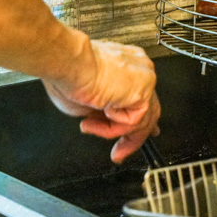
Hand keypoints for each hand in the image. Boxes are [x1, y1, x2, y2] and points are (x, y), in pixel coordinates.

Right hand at [42, 34, 160, 163]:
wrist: (68, 64)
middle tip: (118, 153)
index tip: (131, 136)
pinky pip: (134, 122)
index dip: (138, 118)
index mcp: (127, 65)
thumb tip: (104, 122)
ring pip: (141, 120)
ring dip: (111, 131)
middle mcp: (139, 70)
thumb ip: (102, 110)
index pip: (141, 96)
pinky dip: (112, 128)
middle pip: (148, 110)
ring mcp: (144, 80)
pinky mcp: (144, 92)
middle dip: (133, 137)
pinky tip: (95, 118)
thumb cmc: (69, 73)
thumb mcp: (86, 100)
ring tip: (87, 125)